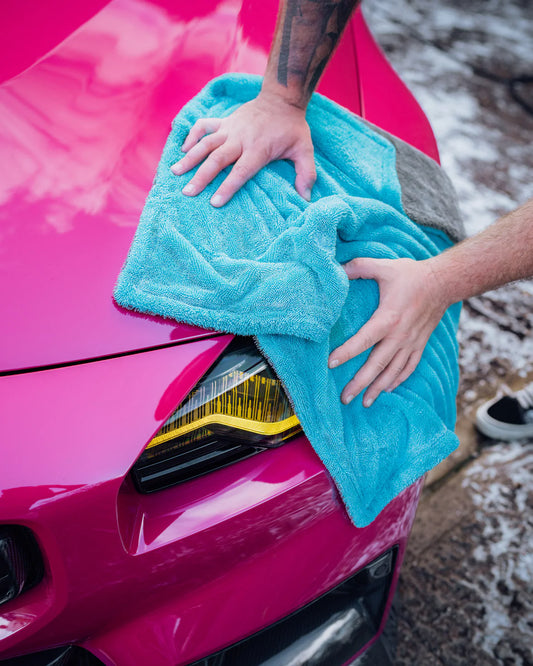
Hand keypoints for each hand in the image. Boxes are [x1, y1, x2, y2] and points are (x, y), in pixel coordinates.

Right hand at [170, 91, 316, 206]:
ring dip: (190, 157)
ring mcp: (229, 128)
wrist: (281, 98)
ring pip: (205, 143)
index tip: (215, 202)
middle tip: (187, 192)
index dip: (228, 187)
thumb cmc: (292, 127)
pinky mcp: (224, 121)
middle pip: (217, 159)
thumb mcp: (304, 149)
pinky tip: (182, 149)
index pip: (240, 171)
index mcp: (258, 149)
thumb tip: (305, 197)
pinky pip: (204, 126)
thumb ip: (305, 173)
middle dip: (201, 176)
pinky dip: (192, 135)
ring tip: (175, 172)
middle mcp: (240, 138)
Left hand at [328, 257, 449, 406]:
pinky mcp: (420, 344)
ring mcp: (411, 342)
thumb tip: (337, 269)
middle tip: (345, 398)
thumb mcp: (384, 267)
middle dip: (360, 383)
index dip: (347, 352)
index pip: (364, 340)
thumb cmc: (411, 274)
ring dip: (378, 388)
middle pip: (377, 364)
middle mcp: (400, 335)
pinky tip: (387, 389)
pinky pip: (409, 367)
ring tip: (364, 402)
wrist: (444, 282)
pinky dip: (398, 380)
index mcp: (388, 318)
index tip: (331, 364)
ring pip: (393, 371)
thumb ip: (359, 267)